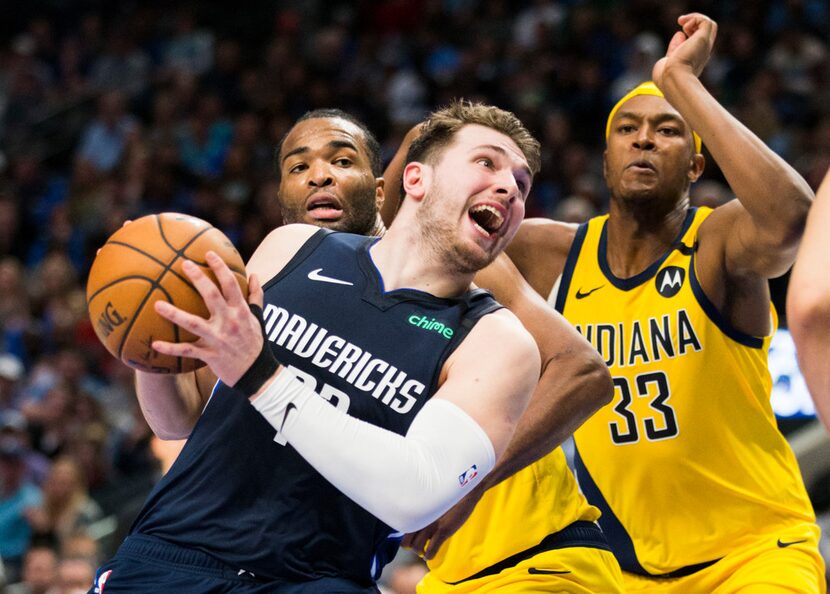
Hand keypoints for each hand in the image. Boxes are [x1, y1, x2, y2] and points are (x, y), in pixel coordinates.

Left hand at [152, 251, 264, 386]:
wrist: (256, 373)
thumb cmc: (255, 343)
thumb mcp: (259, 318)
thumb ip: (256, 296)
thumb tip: (255, 275)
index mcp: (241, 311)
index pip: (231, 284)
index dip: (220, 267)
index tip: (208, 253)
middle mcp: (230, 322)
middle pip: (212, 296)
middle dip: (198, 278)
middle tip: (183, 264)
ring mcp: (218, 339)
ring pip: (193, 323)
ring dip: (174, 313)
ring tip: (157, 304)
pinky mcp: (210, 355)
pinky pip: (187, 351)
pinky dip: (171, 349)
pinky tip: (154, 344)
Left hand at [401, 487, 483, 559]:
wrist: (464, 494)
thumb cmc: (448, 499)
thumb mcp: (431, 505)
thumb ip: (424, 514)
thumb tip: (419, 526)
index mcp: (417, 512)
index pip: (403, 531)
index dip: (407, 538)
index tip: (412, 540)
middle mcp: (421, 519)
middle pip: (406, 543)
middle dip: (411, 547)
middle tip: (419, 546)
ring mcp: (431, 526)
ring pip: (417, 548)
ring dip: (421, 552)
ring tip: (425, 551)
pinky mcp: (442, 531)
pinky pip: (431, 550)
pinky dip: (429, 555)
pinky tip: (430, 555)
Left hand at [653, 13, 717, 86]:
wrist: (672, 80)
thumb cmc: (666, 78)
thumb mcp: (667, 62)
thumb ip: (673, 50)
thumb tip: (679, 34)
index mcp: (694, 61)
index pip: (696, 43)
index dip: (688, 36)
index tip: (679, 36)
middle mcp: (702, 53)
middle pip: (707, 33)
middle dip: (695, 26)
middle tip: (682, 27)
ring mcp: (704, 46)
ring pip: (709, 26)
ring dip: (696, 20)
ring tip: (682, 23)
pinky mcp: (703, 38)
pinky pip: (705, 21)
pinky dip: (695, 18)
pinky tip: (684, 25)